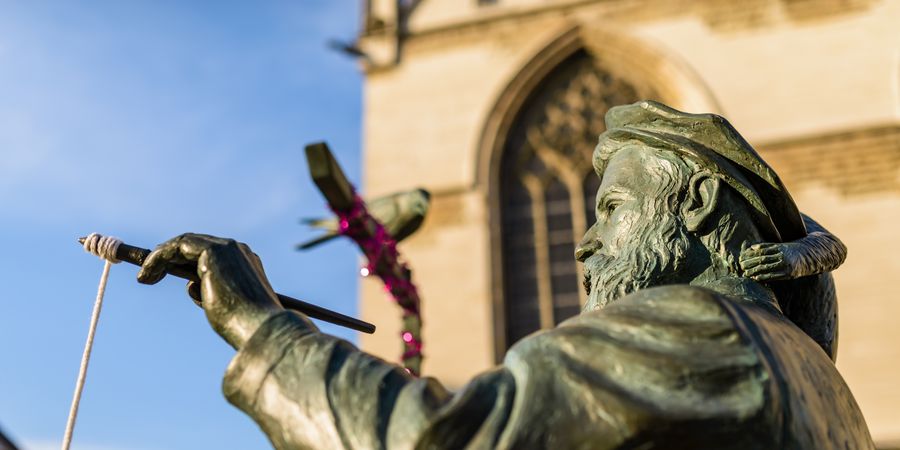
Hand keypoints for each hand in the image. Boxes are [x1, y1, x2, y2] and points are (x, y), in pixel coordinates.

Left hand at [137, 233, 283, 348]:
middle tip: (148, 274)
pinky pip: (178, 246)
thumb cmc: (245, 326)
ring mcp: (226, 248)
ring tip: (145, 276)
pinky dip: (159, 258)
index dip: (181, 260)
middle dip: (168, 256)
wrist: (258, 327)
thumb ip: (214, 290)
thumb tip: (193, 286)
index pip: (207, 252)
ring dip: (159, 257)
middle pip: (194, 244)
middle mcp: (237, 250)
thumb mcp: (227, 304)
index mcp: (245, 262)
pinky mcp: (213, 251)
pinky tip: (148, 275)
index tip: (162, 276)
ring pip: (184, 243)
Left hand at [739, 242, 800, 280]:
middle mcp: (783, 256)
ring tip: (745, 273)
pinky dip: (764, 277)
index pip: (761, 250)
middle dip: (750, 262)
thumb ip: (768, 246)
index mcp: (780, 247)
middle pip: (762, 259)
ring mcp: (786, 265)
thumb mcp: (782, 246)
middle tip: (741, 265)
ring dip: (754, 271)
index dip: (750, 254)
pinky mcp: (789, 274)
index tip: (742, 256)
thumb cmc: (793, 250)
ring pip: (766, 268)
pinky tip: (756, 278)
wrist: (811, 256)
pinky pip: (774, 276)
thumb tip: (752, 247)